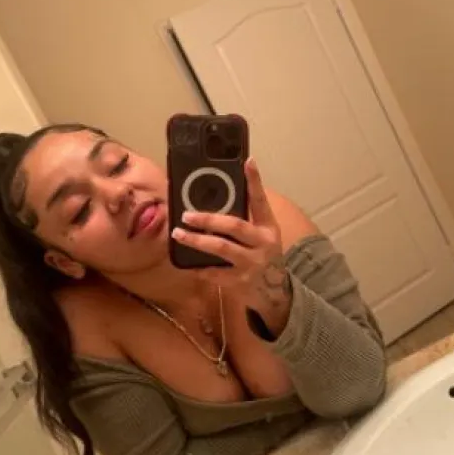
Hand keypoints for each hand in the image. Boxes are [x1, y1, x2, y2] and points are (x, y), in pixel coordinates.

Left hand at [171, 159, 291, 327]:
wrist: (274, 293)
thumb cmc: (263, 255)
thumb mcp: (262, 235)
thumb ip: (245, 218)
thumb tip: (217, 195)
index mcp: (268, 227)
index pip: (260, 200)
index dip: (254, 181)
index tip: (247, 161)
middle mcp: (263, 243)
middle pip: (235, 226)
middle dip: (209, 219)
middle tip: (186, 214)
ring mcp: (252, 264)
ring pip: (222, 249)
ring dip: (197, 241)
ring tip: (179, 234)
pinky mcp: (240, 282)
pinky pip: (215, 273)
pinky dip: (200, 268)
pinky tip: (187, 263)